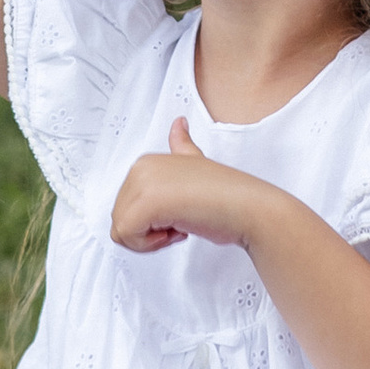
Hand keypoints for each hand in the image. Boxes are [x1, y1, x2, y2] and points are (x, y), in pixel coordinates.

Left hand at [109, 116, 261, 254]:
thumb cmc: (226, 196)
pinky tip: (179, 230)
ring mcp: (142, 184)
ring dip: (152, 239)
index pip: (127, 206)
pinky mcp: (146, 205)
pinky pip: (128, 238)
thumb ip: (182, 146)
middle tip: (182, 220)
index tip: (180, 211)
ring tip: (181, 223)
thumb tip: (178, 123)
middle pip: (121, 220)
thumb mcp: (197, 163)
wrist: (248, 208)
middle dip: (149, 231)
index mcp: (147, 162)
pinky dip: (152, 245)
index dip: (152, 219)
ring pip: (122, 231)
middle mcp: (140, 168)